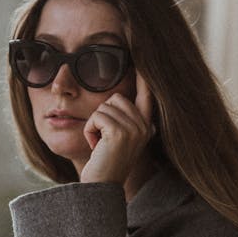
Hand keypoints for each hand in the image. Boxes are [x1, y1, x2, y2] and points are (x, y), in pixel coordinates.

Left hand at [80, 71, 153, 185]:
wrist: (100, 188)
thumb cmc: (105, 163)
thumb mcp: (118, 139)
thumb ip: (123, 119)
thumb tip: (117, 98)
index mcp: (146, 126)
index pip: (147, 94)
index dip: (145, 77)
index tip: (143, 48)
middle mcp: (144, 126)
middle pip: (116, 97)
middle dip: (102, 115)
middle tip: (103, 139)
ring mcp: (134, 129)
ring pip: (104, 107)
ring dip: (94, 125)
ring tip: (100, 144)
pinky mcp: (120, 133)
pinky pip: (96, 117)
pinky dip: (90, 130)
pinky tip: (96, 146)